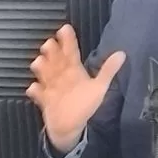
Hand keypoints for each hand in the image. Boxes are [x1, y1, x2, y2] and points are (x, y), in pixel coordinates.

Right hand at [26, 24, 125, 150]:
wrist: (73, 128)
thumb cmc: (86, 105)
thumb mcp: (99, 87)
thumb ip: (108, 70)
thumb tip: (122, 54)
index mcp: (74, 71)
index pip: (71, 52)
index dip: (68, 41)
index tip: (64, 29)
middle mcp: (62, 76)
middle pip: (56, 60)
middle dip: (51, 52)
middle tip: (48, 44)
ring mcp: (52, 87)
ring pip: (45, 74)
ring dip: (42, 68)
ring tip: (39, 62)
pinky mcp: (45, 101)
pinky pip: (39, 95)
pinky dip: (36, 91)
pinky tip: (34, 88)